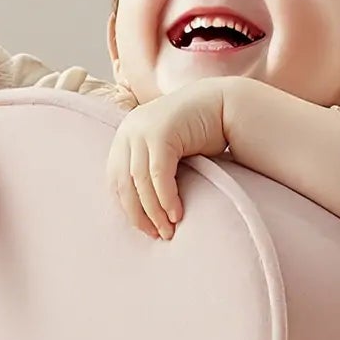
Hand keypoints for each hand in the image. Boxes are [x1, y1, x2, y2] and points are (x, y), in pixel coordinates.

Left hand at [105, 79, 228, 240]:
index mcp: (125, 137)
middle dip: (139, 214)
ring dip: (154, 210)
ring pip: (139, 181)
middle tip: (156, 235)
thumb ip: (152, 171)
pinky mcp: (162, 132)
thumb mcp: (168, 153)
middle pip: (124, 183)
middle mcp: (129, 131)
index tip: (146, 229)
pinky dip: (166, 197)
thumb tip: (146, 210)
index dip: (128, 208)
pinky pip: (158, 173)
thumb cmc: (199, 134)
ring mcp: (143, 129)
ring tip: (168, 230)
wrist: (223, 105)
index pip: (116, 180)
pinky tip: (176, 214)